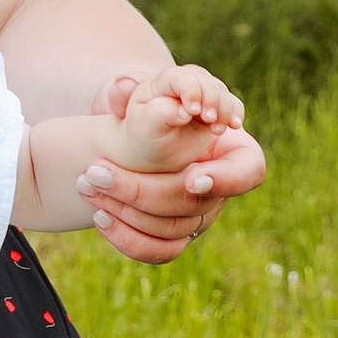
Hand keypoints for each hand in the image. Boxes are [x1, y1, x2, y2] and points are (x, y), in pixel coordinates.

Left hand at [79, 68, 265, 261]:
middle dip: (144, 189)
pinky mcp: (175, 236)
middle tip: (98, 171)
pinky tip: (99, 217)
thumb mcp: (140, 92)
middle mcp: (220, 186)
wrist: (128, 135)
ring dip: (126, 210)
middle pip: (197, 202)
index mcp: (230, 148)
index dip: (227, 179)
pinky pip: (159, 250)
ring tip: (88, 185)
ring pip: (175, 228)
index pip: (250, 170)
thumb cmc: (145, 106)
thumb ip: (131, 90)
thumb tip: (121, 86)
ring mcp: (200, 215)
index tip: (192, 176)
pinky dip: (127, 238)